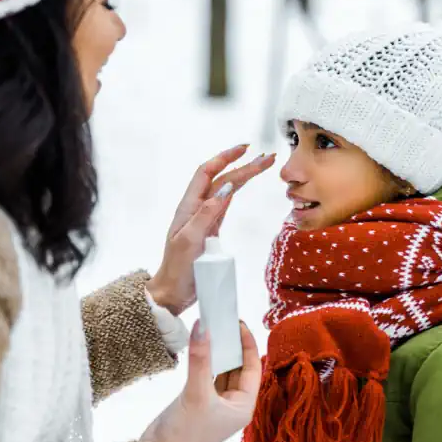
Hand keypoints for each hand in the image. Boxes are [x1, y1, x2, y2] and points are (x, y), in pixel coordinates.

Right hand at [140, 321, 261, 441]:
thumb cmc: (184, 433)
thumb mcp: (195, 393)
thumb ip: (200, 359)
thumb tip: (202, 327)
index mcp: (243, 407)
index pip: (253, 369)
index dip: (248, 345)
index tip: (238, 324)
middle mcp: (233, 405)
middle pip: (238, 368)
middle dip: (232, 346)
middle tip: (223, 323)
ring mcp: (216, 403)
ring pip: (222, 370)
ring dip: (218, 352)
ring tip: (213, 330)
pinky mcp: (199, 400)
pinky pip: (208, 375)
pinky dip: (205, 361)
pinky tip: (200, 347)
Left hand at [146, 145, 275, 314]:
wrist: (172, 292)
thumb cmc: (177, 269)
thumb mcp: (189, 241)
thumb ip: (206, 214)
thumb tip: (226, 188)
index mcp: (189, 207)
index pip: (207, 173)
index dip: (225, 157)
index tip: (246, 149)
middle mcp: (196, 209)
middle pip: (221, 179)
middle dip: (243, 165)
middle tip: (268, 158)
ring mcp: (204, 219)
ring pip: (225, 190)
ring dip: (242, 176)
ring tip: (262, 165)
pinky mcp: (210, 231)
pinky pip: (224, 206)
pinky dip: (236, 192)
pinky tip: (241, 186)